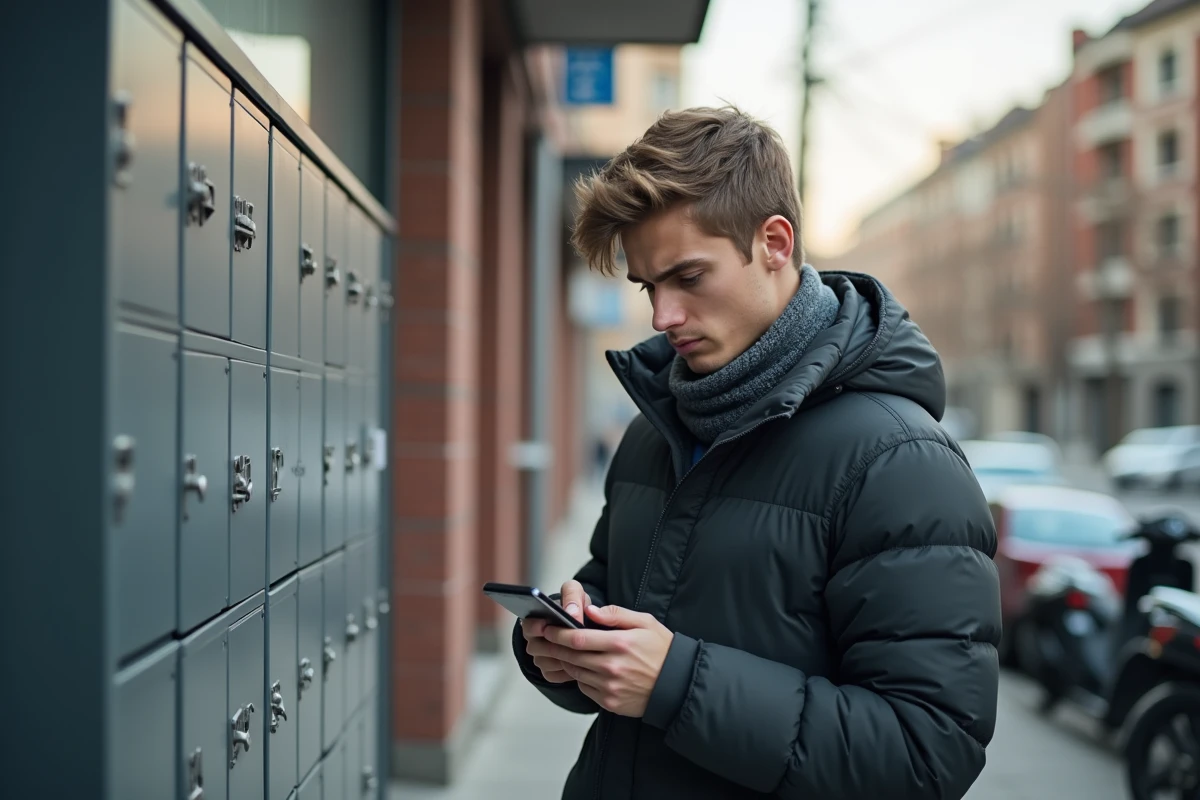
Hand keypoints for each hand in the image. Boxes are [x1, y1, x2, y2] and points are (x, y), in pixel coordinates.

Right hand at [521, 580, 589, 682]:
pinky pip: (553, 675)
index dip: (535, 626)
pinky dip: (565, 670)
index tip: (545, 625)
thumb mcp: (575, 593)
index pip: (527, 625)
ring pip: (544, 663)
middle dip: (551, 644)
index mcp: (535, 619)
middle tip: (566, 642)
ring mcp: (541, 657)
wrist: (585, 625)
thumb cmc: (576, 606)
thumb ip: (572, 597)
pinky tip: (580, 664)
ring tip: (579, 653)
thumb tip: (571, 613)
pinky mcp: (549, 672)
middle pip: (534, 647)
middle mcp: (534, 640)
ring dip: (561, 658)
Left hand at [541, 604, 673, 717]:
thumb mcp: (645, 623)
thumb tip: (590, 611)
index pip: (577, 638)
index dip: (557, 633)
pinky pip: (584, 687)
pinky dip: (579, 677)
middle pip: (571, 656)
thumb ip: (615, 614)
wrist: (677, 685)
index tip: (547, 628)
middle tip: (540, 641)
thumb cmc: (662, 650)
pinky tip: (580, 668)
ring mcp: (610, 687)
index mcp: (620, 643)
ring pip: (575, 672)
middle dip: (552, 647)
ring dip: (564, 662)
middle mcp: (612, 667)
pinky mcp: (609, 702)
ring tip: (556, 652)